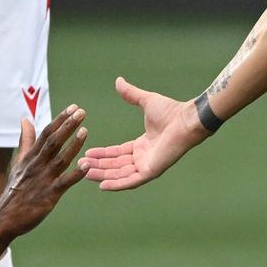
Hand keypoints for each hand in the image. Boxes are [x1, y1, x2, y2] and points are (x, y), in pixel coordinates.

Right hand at [0, 107, 87, 233]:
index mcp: (31, 157)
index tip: (73, 108)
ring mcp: (43, 180)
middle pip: (53, 142)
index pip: (46, 133)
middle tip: (81, 112)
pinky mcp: (49, 196)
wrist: (5, 217)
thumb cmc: (15, 189)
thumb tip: (25, 119)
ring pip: (60, 159)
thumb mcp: (19, 162)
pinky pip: (64, 182)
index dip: (60, 120)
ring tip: (85, 131)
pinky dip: (75, 174)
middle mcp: (37, 165)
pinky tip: (86, 165)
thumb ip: (26, 141)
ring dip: (73, 145)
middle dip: (67, 126)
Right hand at [80, 76, 204, 192]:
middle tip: (80, 163)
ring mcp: (147, 165)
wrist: (185, 119)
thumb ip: (131, 94)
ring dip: (103, 174)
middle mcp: (144, 157)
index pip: (118, 152)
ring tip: (85, 172)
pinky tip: (102, 186)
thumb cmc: (171, 111)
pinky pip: (131, 181)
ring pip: (120, 174)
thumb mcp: (145, 101)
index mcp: (143, 145)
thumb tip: (118, 81)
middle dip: (98, 165)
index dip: (102, 153)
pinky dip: (117, 184)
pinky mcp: (151, 171)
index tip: (87, 152)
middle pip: (116, 165)